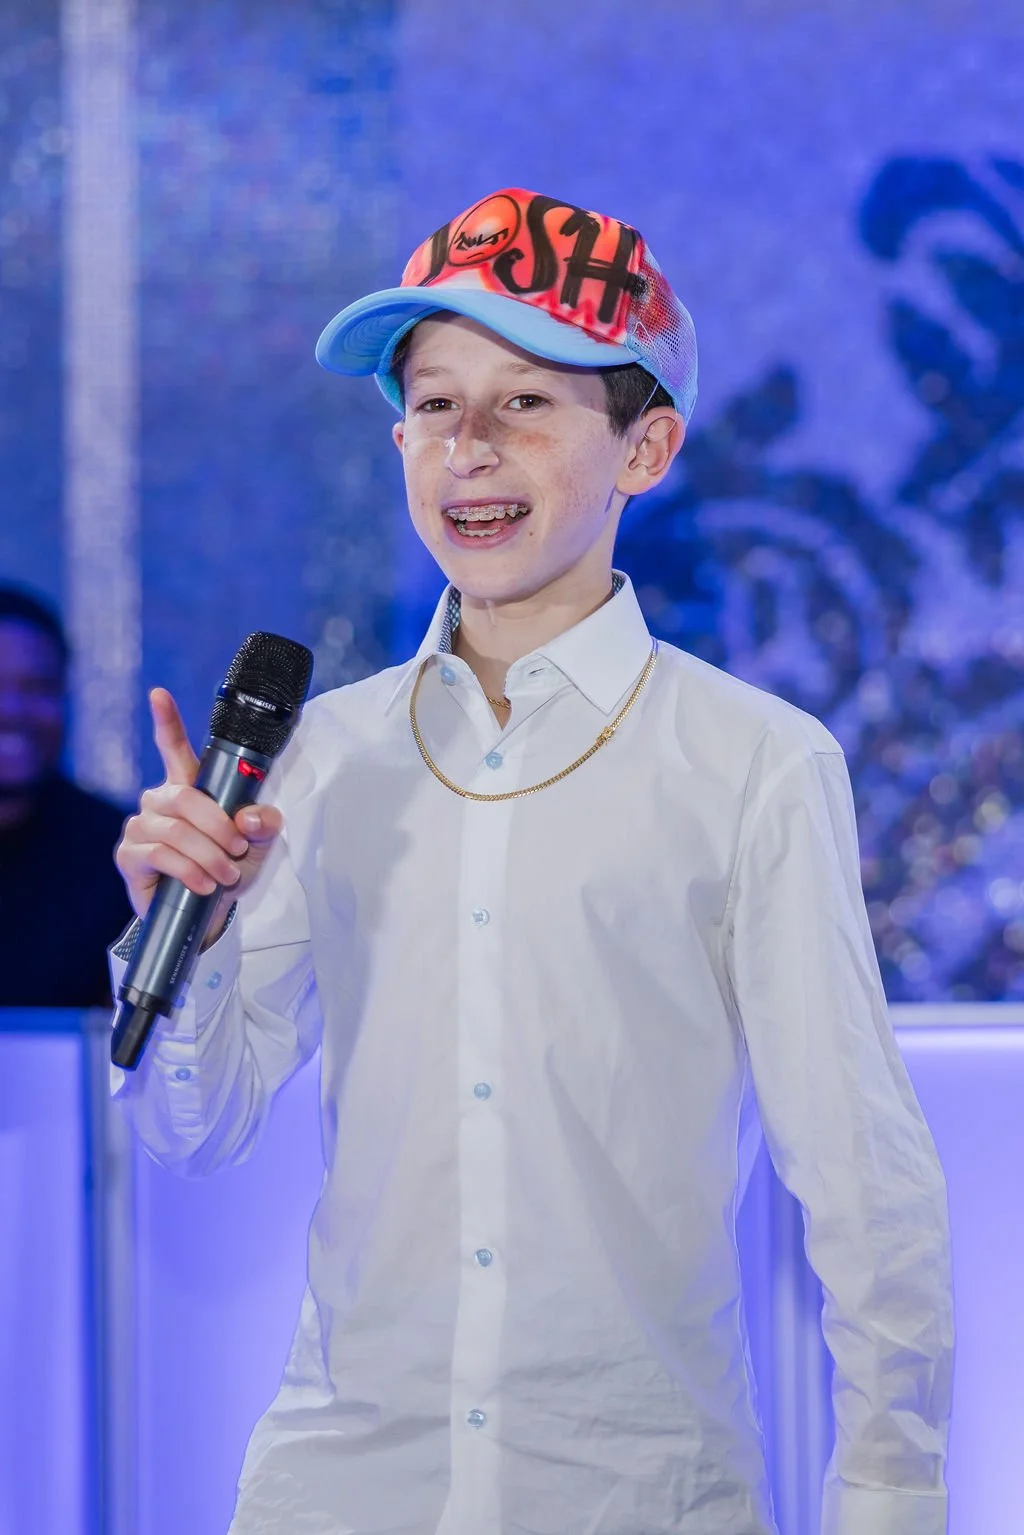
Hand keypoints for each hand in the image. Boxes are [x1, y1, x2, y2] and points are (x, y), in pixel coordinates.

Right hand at [115, 688, 282, 940]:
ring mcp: (140, 827)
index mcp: (187, 788)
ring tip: (226, 874)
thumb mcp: (257, 846)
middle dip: (217, 825)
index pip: (173, 748)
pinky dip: (188, 870)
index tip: (159, 694)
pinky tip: (203, 884)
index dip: (166, 720)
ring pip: (174, 830)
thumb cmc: (228, 870)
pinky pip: (159, 855)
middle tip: (238, 850)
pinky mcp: (129, 856)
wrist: (208, 916)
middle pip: (184, 797)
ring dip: (207, 854)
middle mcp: (159, 801)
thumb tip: (250, 818)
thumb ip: (263, 825)